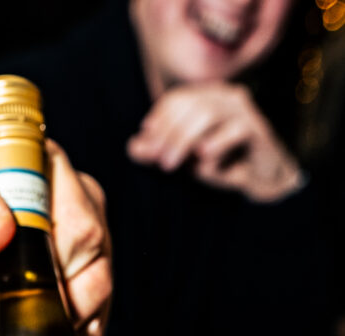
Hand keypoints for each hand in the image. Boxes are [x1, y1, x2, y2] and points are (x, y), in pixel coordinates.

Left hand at [0, 140, 111, 335]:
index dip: (43, 224)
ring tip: (18, 315)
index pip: (63, 182)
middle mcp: (66, 204)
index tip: (7, 250)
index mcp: (29, 166)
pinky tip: (38, 333)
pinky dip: (72, 334)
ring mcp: (82, 253)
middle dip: (50, 275)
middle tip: (8, 290)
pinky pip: (98, 319)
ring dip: (61, 310)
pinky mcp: (86, 299)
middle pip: (90, 236)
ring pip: (99, 282)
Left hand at [127, 83, 303, 202]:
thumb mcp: (187, 160)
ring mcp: (243, 110)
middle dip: (168, 132)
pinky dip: (216, 145)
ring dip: (184, 139)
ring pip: (208, 114)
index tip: (145, 144)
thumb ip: (161, 151)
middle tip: (155, 158)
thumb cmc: (225, 165)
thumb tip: (132, 147)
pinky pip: (234, 130)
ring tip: (170, 165)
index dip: (159, 120)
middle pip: (190, 104)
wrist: (262, 180)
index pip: (177, 99)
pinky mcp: (257, 129)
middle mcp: (225, 96)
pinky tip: (204, 159)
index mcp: (208, 97)